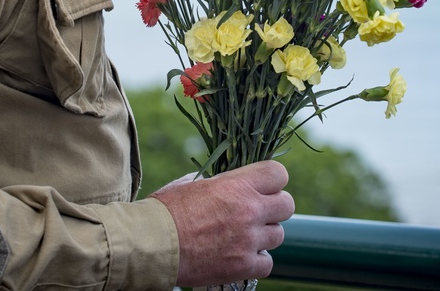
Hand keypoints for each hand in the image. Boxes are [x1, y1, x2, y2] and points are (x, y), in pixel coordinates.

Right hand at [149, 160, 294, 286]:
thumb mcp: (192, 183)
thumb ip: (219, 182)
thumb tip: (229, 183)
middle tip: (258, 212)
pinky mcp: (242, 266)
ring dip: (264, 235)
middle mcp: (249, 210)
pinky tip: (241, 255)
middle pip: (287, 205)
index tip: (263, 187)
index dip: (273, 180)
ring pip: (278, 235)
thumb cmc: (166, 210)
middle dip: (275, 207)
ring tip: (244, 236)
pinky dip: (257, 261)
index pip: (279, 173)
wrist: (152, 244)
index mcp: (237, 185)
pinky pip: (267, 263)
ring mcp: (248, 240)